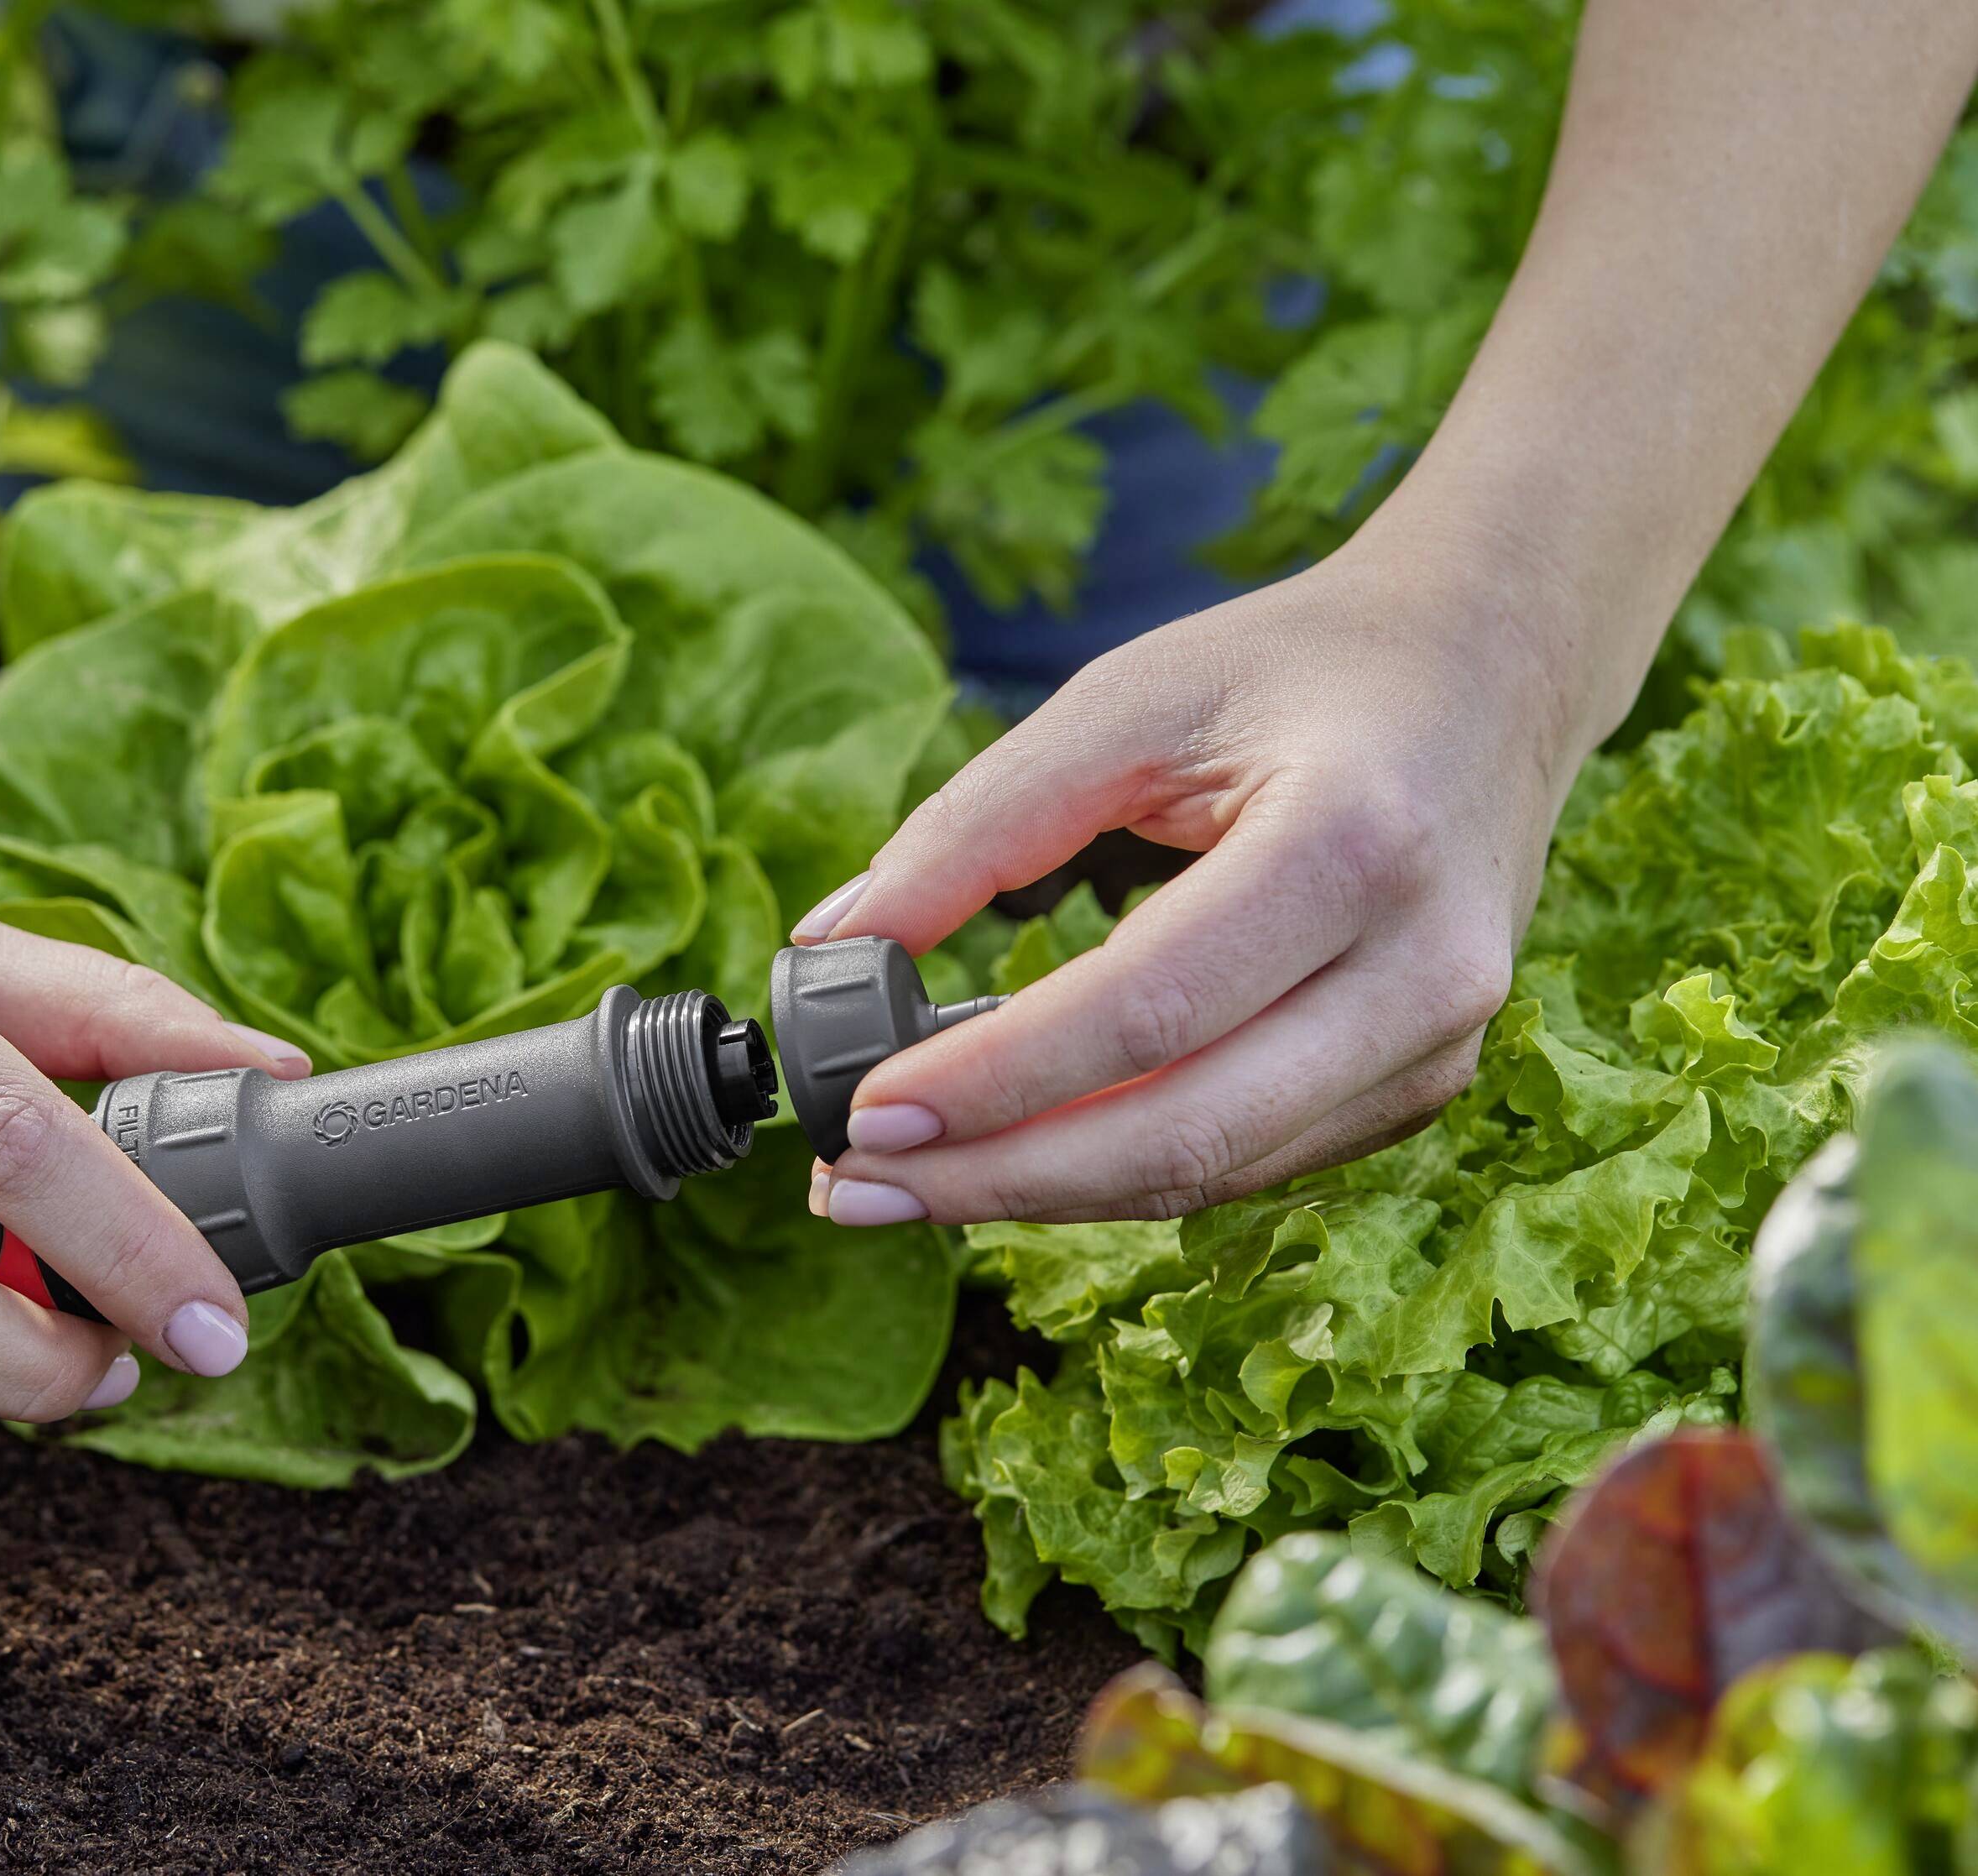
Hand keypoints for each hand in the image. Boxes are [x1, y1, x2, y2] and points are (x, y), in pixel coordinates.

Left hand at [796, 537, 1626, 1225]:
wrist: (1490, 674)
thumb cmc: (1295, 671)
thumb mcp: (1126, 701)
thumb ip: (977, 824)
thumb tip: (836, 941)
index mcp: (1356, 844)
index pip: (1146, 1009)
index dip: (996, 1080)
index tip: (864, 1112)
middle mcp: (1423, 968)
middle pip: (1185, 1131)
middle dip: (1000, 1178)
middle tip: (856, 1183)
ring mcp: (1438, 1045)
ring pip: (1210, 1172)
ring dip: (1043, 1194)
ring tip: (901, 1181)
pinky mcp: (1420, 1085)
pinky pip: (1245, 1162)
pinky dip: (1116, 1173)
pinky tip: (1011, 1158)